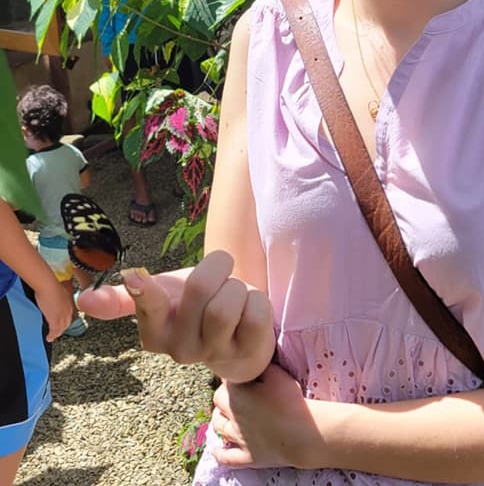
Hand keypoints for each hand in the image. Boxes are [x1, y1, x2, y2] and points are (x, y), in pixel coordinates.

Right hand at [35, 278, 72, 341]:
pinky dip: (52, 336)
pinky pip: (54, 332)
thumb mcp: (62, 286)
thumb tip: (64, 286)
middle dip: (62, 327)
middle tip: (58, 331)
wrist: (49, 287)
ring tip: (53, 336)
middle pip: (66, 323)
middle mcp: (68, 311)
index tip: (61, 321)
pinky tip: (49, 338)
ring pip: (61, 329)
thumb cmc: (52, 284)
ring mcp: (62, 317)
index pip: (69, 315)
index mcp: (70, 303)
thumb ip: (64, 290)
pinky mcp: (55, 321)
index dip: (65, 319)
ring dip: (57, 333)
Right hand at [78, 251, 274, 381]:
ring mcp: (217, 356)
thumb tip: (83, 300)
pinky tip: (250, 313)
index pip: (148, 306)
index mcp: (155, 334)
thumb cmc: (195, 308)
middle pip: (199, 287)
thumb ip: (125, 297)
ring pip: (229, 300)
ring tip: (233, 298)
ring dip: (237, 286)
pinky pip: (257, 311)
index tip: (138, 276)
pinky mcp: (250, 355)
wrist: (240, 330)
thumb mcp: (162, 296)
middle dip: (214, 270)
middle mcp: (182, 351)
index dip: (144, 290)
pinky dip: (257, 301)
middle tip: (217, 281)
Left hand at [211, 364, 320, 469]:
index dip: (233, 375)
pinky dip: (219, 453)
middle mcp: (232, 416)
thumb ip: (259, 365)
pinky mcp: (247, 457)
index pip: (225, 380)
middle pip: (218, 402)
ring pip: (218, 427)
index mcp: (237, 394)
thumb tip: (251, 360)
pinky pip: (226, 458)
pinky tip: (217, 448)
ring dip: (220, 418)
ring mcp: (238, 439)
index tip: (240, 374)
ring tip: (226, 415)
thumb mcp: (276, 373)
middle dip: (223, 395)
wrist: (303, 432)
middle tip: (235, 392)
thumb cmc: (290, 400)